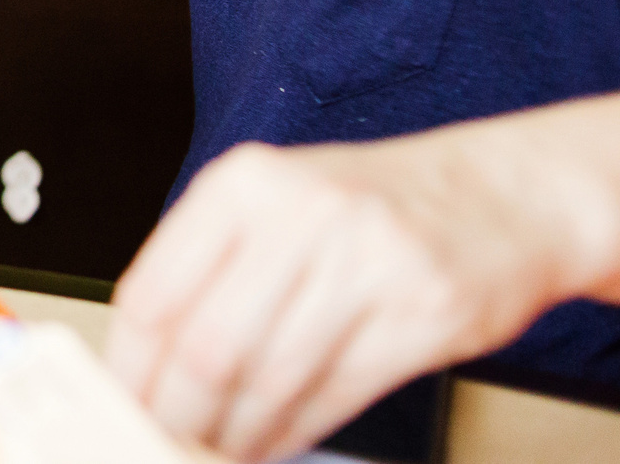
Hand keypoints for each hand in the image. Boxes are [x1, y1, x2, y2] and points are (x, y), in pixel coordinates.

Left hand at [108, 136, 605, 461]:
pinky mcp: (422, 314)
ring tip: (218, 449)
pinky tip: (274, 442)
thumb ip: (210, 265)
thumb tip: (144, 359)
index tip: (117, 402)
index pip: (155, 290)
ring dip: (236, 432)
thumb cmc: (372, 206)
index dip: (129, 365)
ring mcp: (367, 262)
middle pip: (207, 345)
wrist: (503, 195)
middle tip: (160, 438)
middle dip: (178, 412)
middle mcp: (301, 214)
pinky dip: (294, 431)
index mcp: (244, 183)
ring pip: (270, 378)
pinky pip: (335, 393)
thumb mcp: (277, 201)